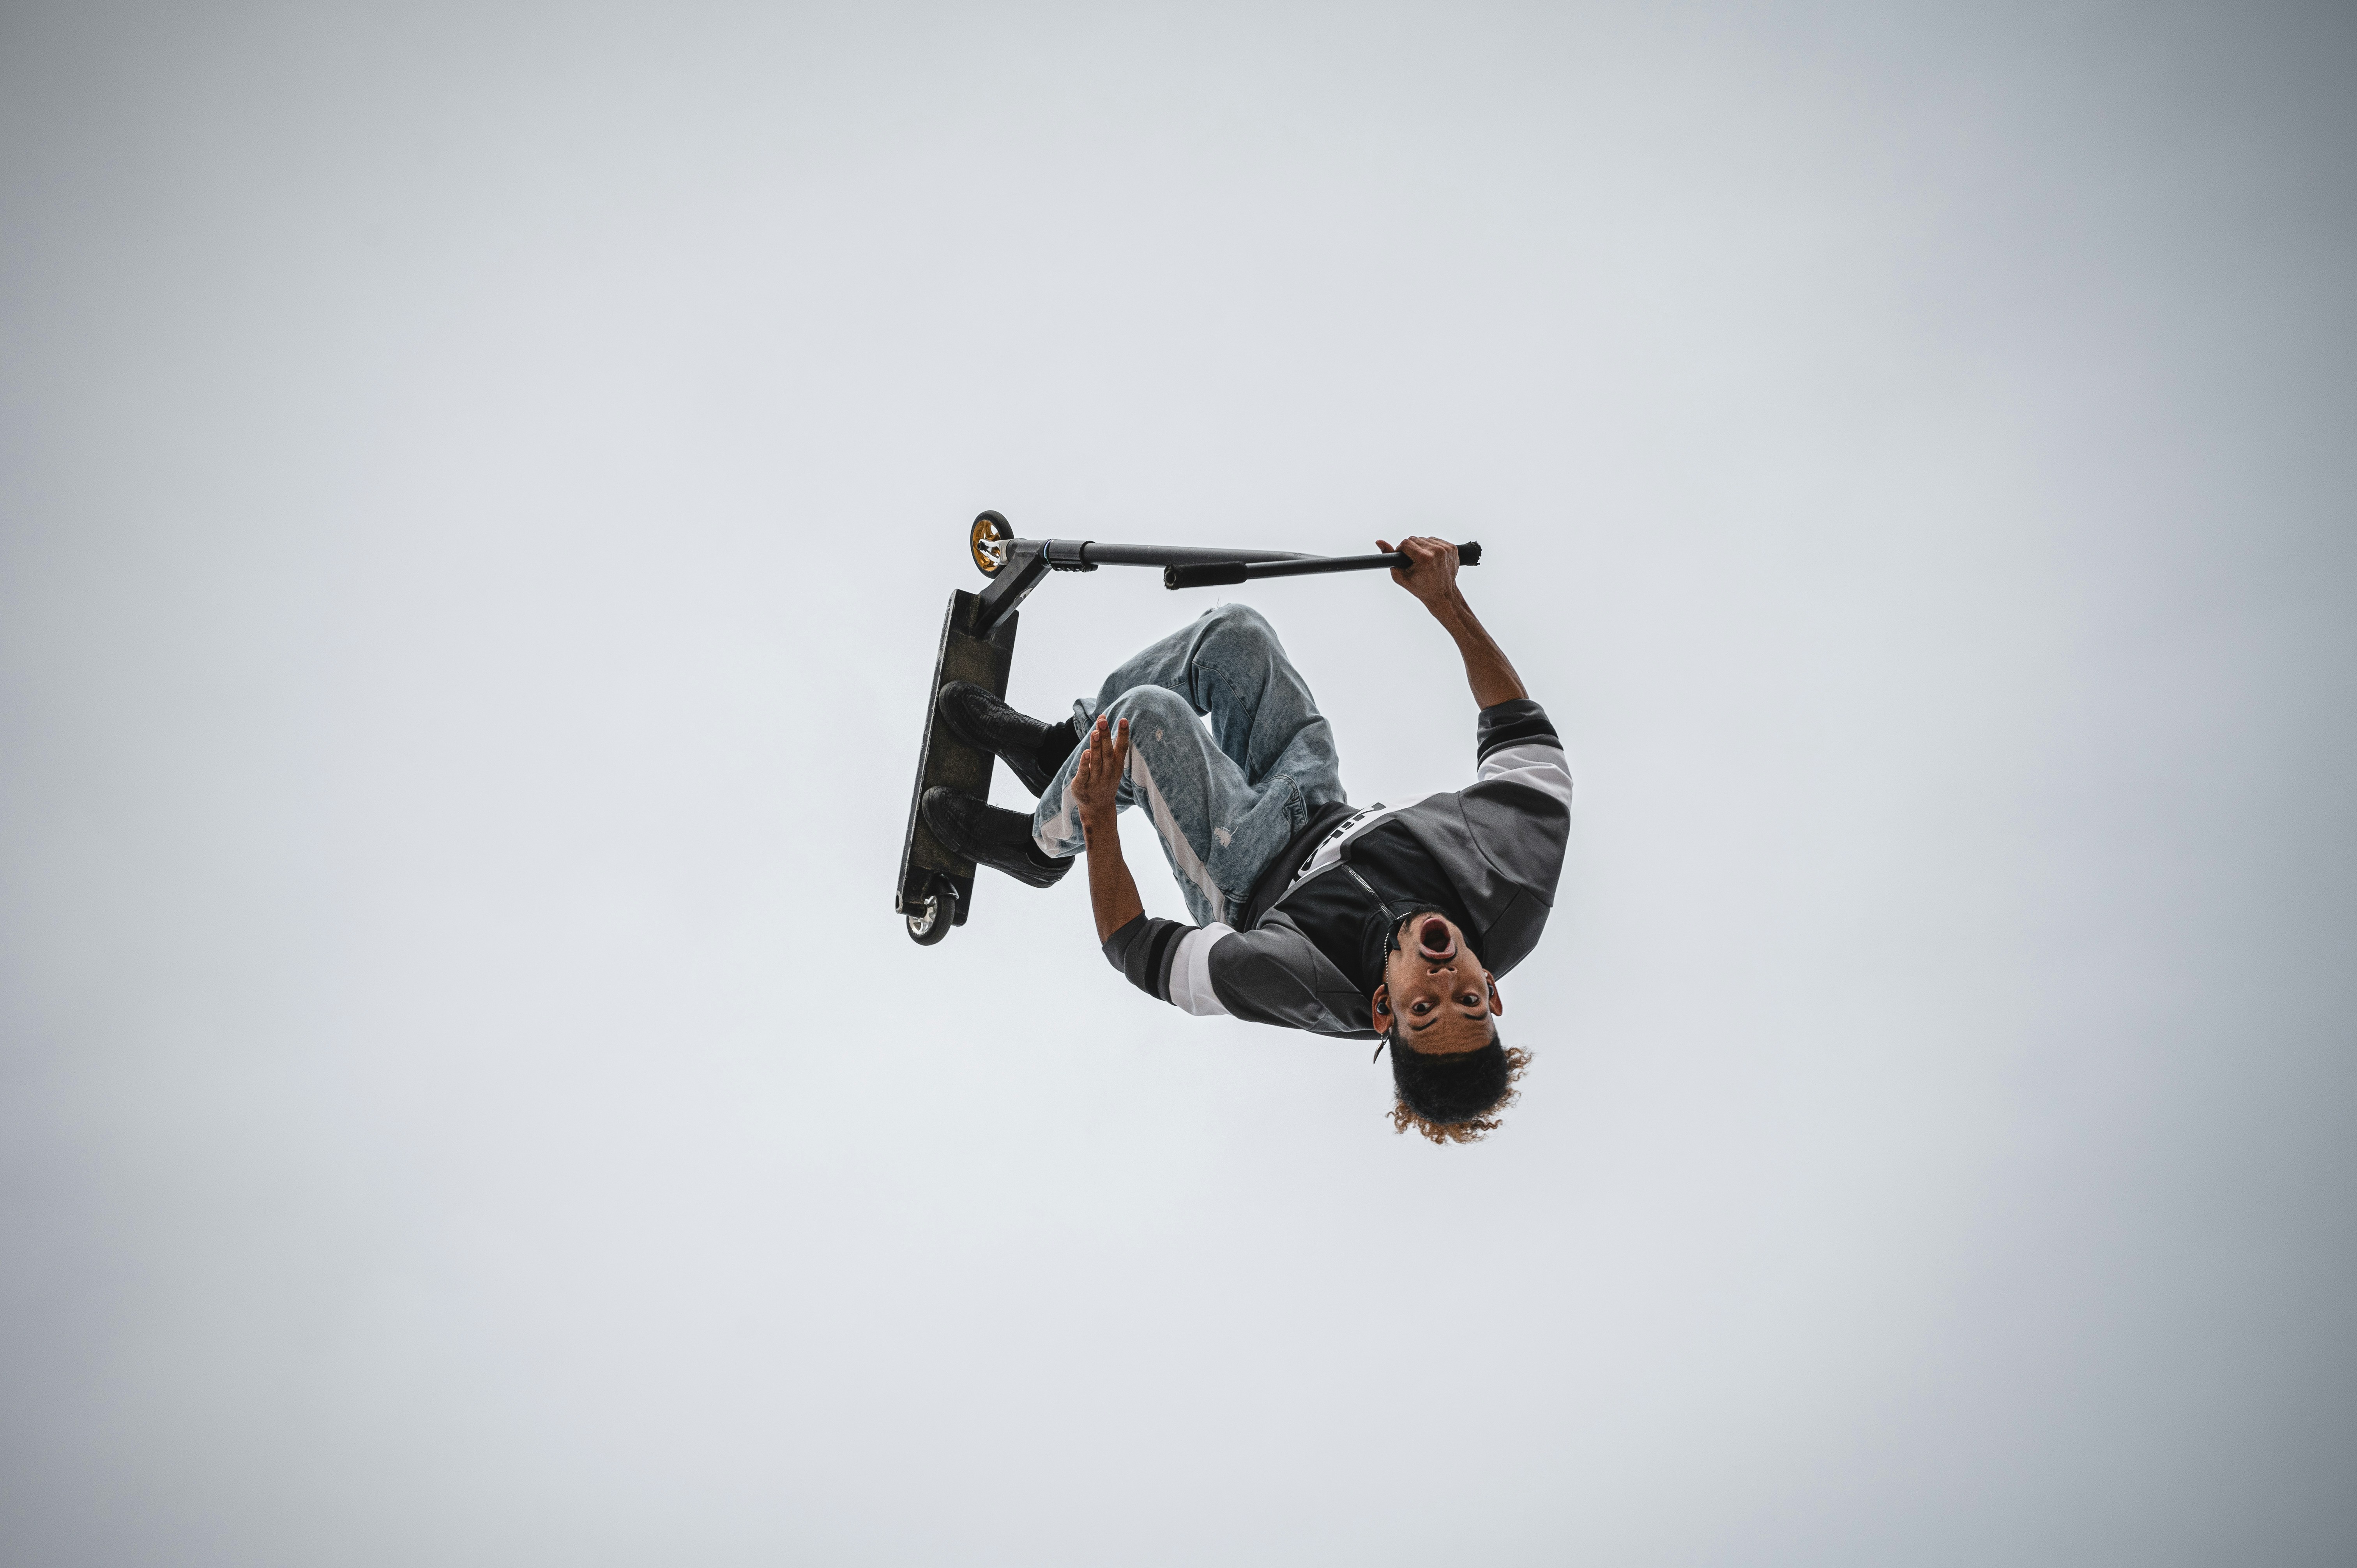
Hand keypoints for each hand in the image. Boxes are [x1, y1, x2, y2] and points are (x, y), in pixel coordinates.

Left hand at [1069, 714, 1129, 837]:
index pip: (1121, 748)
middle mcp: (1108, 772)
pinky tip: (1086, 753)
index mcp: (1116, 766)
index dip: (1123, 734)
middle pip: (1107, 752)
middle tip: (1103, 721)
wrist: (1098, 809)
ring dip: (1096, 746)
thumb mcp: (1111, 767)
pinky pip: (1084, 773)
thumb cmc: (1104, 782)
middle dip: (1106, 736)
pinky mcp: (1083, 785)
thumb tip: (1102, 726)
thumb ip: (1107, 748)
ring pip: (1096, 761)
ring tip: (1095, 732)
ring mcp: (1096, 779)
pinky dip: (1085, 764)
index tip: (1123, 719)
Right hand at [1376, 536, 1460, 613]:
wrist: (1442, 594)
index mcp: (1425, 558)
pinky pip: (1436, 541)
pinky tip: (1432, 559)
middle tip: (1414, 562)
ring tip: (1424, 561)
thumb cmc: (1420, 587)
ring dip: (1422, 547)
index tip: (1404, 558)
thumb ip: (1389, 558)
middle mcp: (1437, 551)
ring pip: (1426, 539)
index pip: (1405, 543)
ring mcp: (1446, 549)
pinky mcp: (1453, 548)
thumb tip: (1379, 541)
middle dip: (1412, 549)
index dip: (1401, 550)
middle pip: (1415, 539)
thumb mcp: (1400, 576)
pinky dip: (1432, 548)